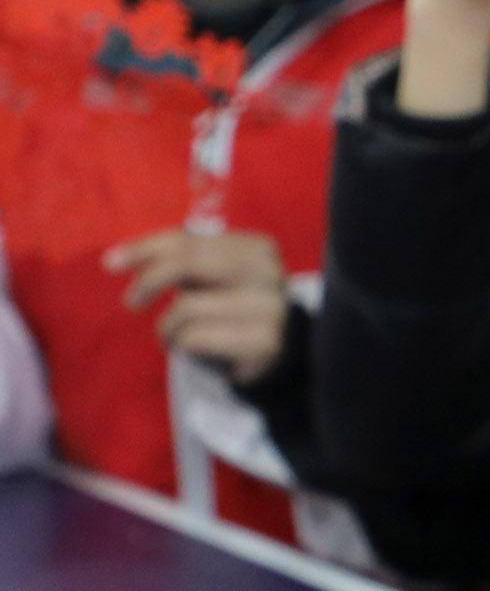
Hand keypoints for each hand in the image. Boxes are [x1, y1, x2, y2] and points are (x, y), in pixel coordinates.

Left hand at [109, 229, 290, 386]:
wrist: (279, 350)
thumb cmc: (233, 307)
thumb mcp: (214, 277)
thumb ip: (183, 261)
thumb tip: (117, 259)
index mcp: (256, 248)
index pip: (189, 240)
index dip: (145, 249)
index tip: (110, 263)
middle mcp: (267, 273)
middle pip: (188, 264)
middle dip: (150, 281)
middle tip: (131, 302)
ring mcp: (269, 307)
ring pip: (187, 307)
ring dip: (167, 326)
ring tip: (172, 335)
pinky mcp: (263, 342)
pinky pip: (195, 338)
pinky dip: (180, 345)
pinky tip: (188, 349)